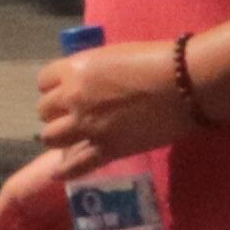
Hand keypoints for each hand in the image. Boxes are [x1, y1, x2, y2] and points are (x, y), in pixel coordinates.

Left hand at [35, 35, 193, 167]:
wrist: (186, 82)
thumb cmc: (157, 59)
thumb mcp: (113, 55)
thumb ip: (92, 70)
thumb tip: (86, 80)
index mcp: (75, 70)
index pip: (44, 81)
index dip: (54, 87)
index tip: (65, 91)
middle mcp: (73, 98)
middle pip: (44, 110)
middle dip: (56, 112)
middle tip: (73, 114)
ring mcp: (88, 126)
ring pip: (51, 138)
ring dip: (60, 136)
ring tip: (73, 136)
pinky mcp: (107, 149)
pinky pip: (76, 164)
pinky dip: (66, 170)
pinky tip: (58, 173)